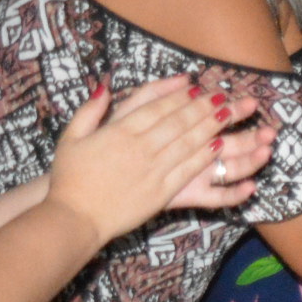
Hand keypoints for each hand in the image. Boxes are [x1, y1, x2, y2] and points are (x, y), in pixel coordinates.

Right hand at [47, 77, 267, 236]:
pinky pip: (189, 172)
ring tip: (231, 115)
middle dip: (205, 108)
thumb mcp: (71, 137)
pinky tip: (220, 148)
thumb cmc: (70, 176)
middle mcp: (140, 148)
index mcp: (119, 131)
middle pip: (179, 123)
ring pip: (189, 144)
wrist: (74, 216)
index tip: (198, 86)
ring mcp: (154, 170)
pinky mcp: (162, 193)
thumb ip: (90, 110)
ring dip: (212, 128)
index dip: (180, 96)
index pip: (157, 108)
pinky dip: (205, 159)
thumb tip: (105, 86)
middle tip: (226, 97)